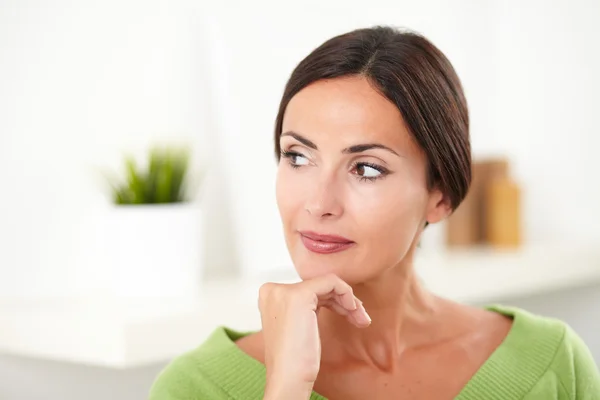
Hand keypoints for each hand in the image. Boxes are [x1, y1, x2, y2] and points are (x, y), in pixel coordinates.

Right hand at [259, 273, 370, 398]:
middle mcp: (273, 290)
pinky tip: (354, 311)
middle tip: (360, 319)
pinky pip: (331, 281)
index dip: (332, 301)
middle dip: (343, 301)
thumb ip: (308, 305)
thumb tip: (333, 294)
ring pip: (327, 283)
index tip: (349, 316)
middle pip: (319, 286)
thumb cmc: (296, 359)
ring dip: (349, 301)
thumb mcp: (299, 324)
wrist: (289, 378)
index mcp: (269, 295)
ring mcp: (284, 291)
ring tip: (361, 320)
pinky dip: (347, 293)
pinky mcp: (299, 296)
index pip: (309, 289)